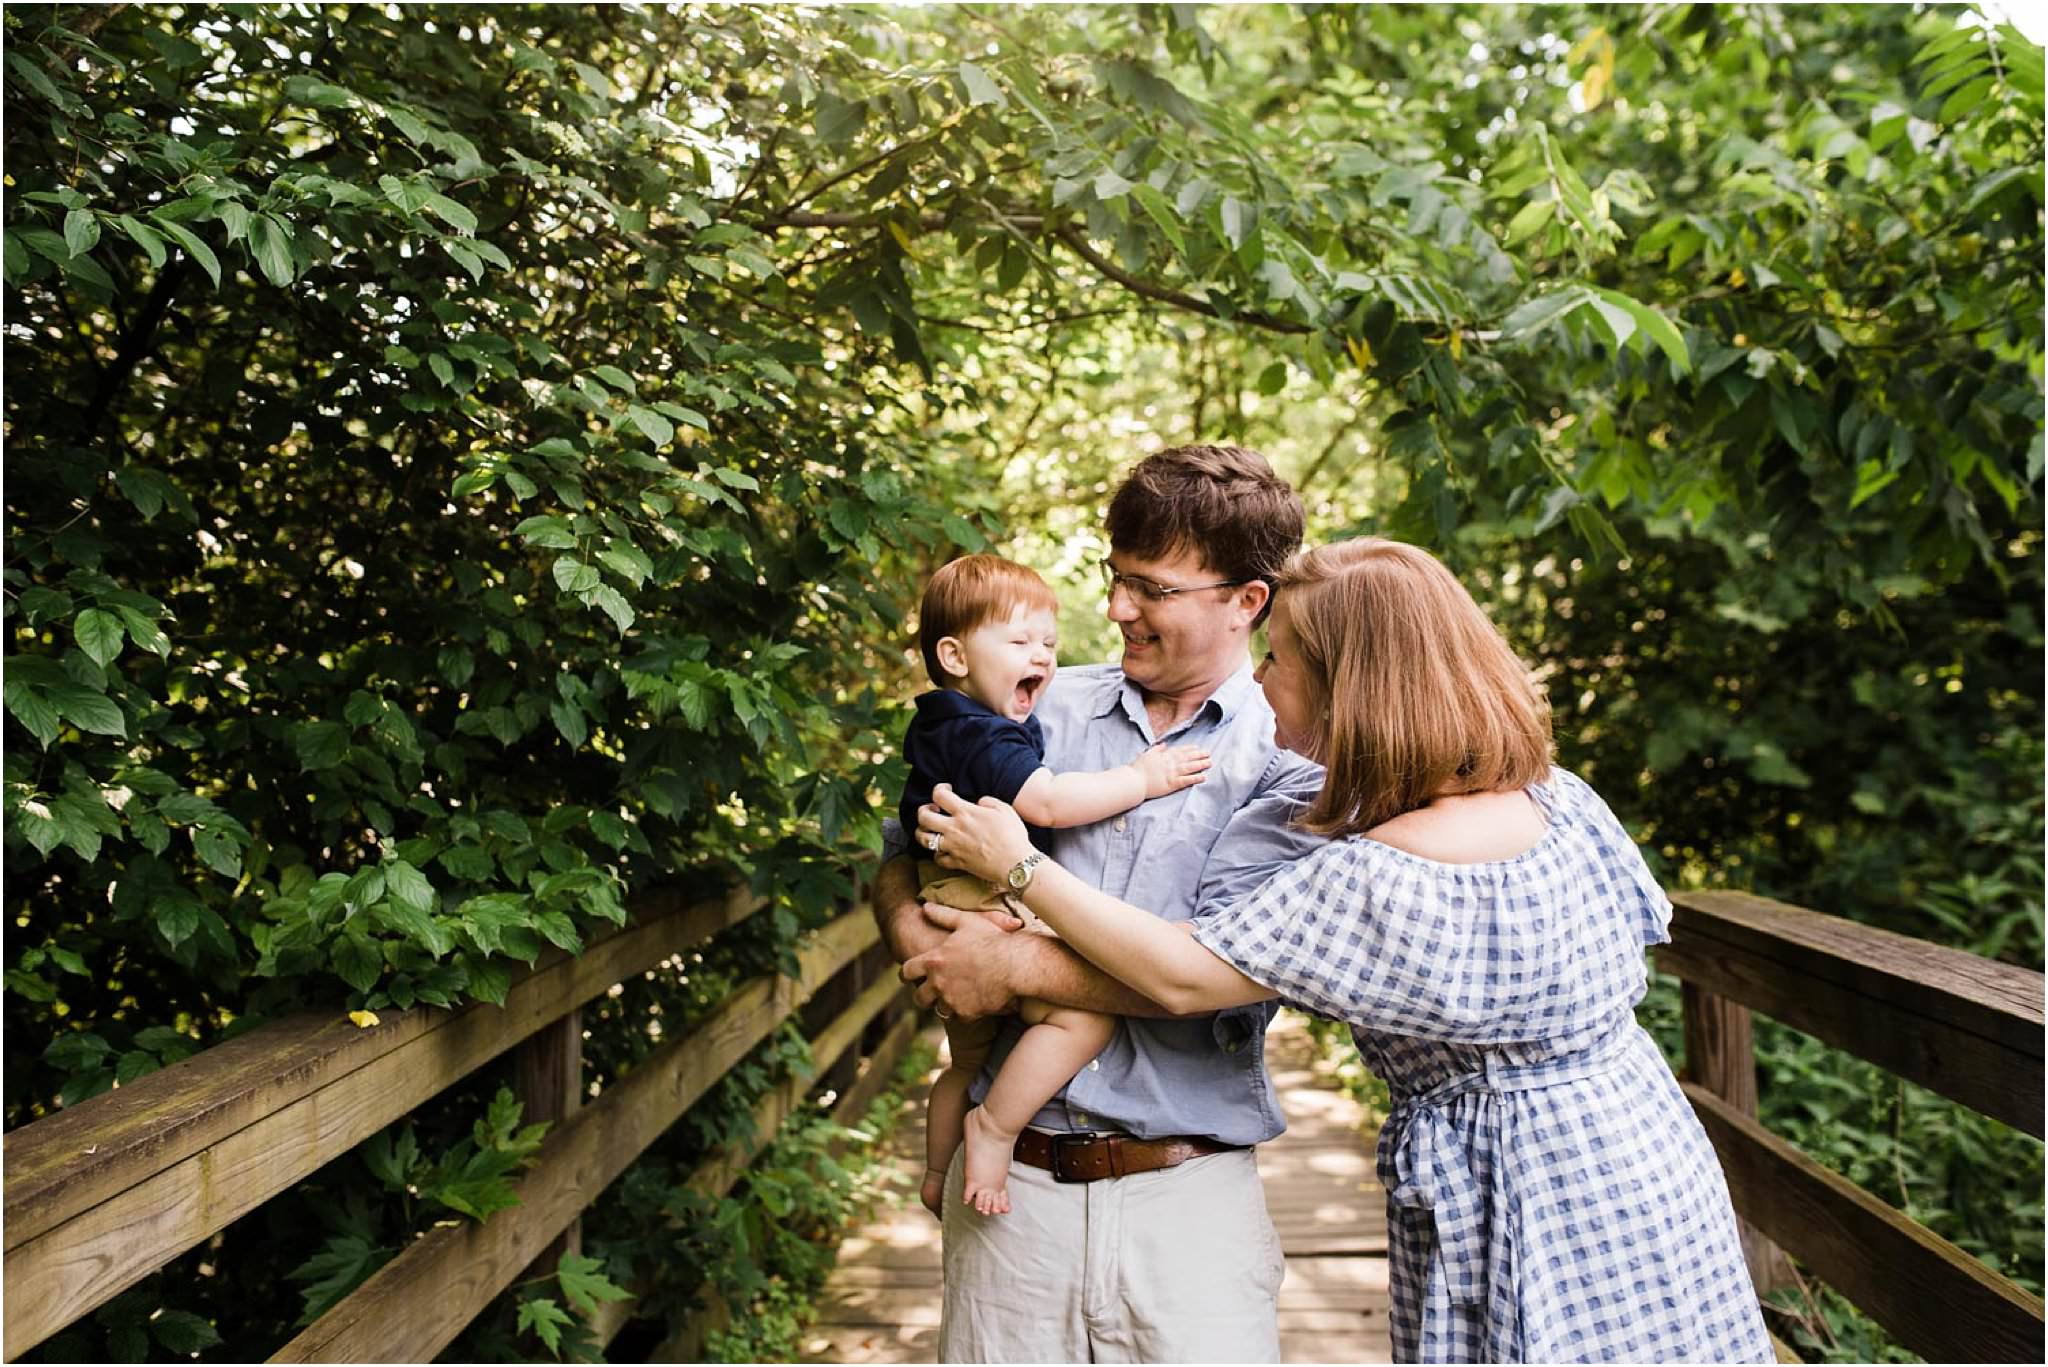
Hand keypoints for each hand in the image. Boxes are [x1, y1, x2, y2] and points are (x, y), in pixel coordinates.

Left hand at [902, 902, 1025, 1018]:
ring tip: (955, 997)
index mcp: (934, 961)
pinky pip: (959, 1016)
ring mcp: (951, 1000)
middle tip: (932, 992)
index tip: (909, 975)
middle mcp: (938, 983)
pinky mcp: (966, 1013)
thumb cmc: (991, 940)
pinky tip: (973, 1002)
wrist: (1014, 964)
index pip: (907, 971)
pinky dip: (964, 1011)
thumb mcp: (966, 922)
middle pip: (920, 997)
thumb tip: (925, 908)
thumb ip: (943, 915)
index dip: (907, 973)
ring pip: (939, 1009)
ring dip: (945, 1004)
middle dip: (924, 995)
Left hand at [916, 783, 1034, 883]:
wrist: (1015, 864)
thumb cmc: (1013, 836)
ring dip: (923, 832)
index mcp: (965, 812)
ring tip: (930, 830)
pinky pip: (937, 858)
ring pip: (923, 839)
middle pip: (924, 817)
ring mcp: (953, 847)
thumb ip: (988, 801)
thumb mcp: (1005, 809)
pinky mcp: (956, 862)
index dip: (939, 789)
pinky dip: (938, 854)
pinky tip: (944, 850)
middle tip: (932, 810)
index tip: (946, 790)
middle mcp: (954, 829)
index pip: (940, 795)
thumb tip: (978, 803)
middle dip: (923, 810)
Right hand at [1132, 742, 1210, 798]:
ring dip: (1200, 765)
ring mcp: (1172, 773)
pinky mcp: (1172, 784)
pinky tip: (1204, 777)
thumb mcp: (1147, 754)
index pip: (1179, 751)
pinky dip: (1195, 778)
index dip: (1189, 749)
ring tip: (1209, 763)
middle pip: (1187, 757)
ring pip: (1189, 767)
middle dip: (1199, 755)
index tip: (1197, 747)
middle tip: (1208, 753)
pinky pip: (1186, 780)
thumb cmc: (1138, 769)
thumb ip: (1157, 749)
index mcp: (1164, 756)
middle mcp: (1170, 763)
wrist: (1134, 781)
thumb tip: (1164, 744)